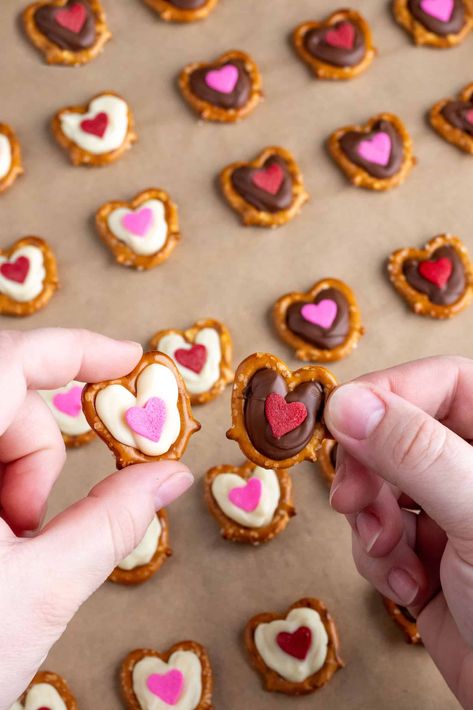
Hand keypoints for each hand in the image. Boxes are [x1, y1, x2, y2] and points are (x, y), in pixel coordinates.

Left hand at [0, 328, 192, 707]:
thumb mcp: (41, 592)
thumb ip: (113, 523)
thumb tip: (170, 476)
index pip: (9, 361)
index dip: (76, 348)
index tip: (129, 360)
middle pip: (4, 399)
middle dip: (36, 455)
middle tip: (31, 526)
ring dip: (11, 476)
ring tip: (3, 546)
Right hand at [325, 356, 472, 707]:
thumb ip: (414, 452)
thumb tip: (347, 402)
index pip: (441, 382)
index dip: (387, 394)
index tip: (341, 419)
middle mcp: (472, 471)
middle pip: (397, 432)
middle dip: (368, 468)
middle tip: (352, 495)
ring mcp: (449, 513)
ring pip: (379, 486)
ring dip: (371, 522)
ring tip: (392, 553)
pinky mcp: (425, 556)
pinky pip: (377, 535)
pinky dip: (379, 561)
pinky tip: (408, 586)